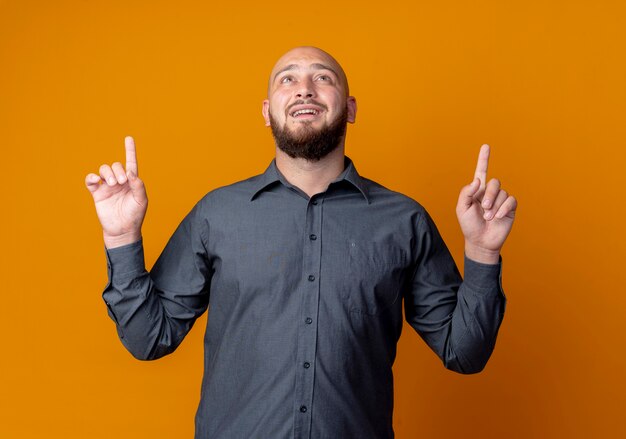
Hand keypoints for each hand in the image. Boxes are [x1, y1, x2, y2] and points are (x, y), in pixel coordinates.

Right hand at [85, 136, 147, 247]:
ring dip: (107, 173)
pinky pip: (90, 180)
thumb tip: (130, 172)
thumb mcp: (141, 200)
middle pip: (116, 165)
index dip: (130, 150)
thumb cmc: (135, 215)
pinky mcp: (97, 193)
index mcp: (132, 181)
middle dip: (118, 170)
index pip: (131, 163)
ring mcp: (107, 186)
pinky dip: (91, 177)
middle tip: (121, 182)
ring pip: (104, 170)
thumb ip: (138, 185)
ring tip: (112, 184)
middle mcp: (119, 181)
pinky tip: (95, 180)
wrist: (122, 230)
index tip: (129, 138)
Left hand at [456, 144, 516, 263]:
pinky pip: (511, 201)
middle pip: (494, 182)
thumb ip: (466, 192)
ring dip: (494, 206)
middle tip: (484, 209)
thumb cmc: (469, 225)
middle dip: (489, 195)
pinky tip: (499, 217)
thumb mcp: (461, 208)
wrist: (480, 242)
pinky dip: (504, 208)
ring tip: (488, 218)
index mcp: (477, 190)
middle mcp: (490, 192)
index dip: (483, 159)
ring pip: (502, 192)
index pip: (481, 171)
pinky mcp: (510, 208)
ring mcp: (501, 200)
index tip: (486, 146)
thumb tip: (478, 180)